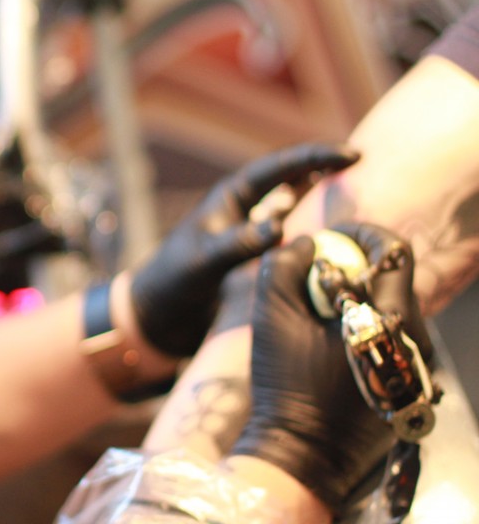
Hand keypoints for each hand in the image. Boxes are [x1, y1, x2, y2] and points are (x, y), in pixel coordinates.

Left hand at [130, 142, 358, 355]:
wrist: (158, 315)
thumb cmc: (173, 282)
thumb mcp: (206, 262)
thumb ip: (239, 244)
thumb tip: (279, 227)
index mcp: (231, 198)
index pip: (279, 168)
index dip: (316, 157)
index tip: (353, 155)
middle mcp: (244, 209)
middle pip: (291, 179)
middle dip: (324, 169)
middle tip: (361, 163)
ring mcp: (252, 231)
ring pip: (294, 205)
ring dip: (322, 197)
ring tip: (357, 193)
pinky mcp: (256, 256)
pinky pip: (293, 235)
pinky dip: (315, 231)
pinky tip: (338, 237)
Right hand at [231, 222, 428, 511]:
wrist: (303, 454)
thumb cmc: (287, 384)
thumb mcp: (271, 316)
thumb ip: (284, 266)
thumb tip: (306, 243)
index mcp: (390, 320)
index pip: (395, 252)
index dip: (361, 233)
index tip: (329, 237)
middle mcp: (417, 341)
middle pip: (394, 280)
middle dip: (354, 267)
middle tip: (315, 275)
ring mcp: (416, 366)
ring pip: (393, 309)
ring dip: (358, 299)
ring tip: (318, 313)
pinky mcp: (409, 385)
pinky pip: (392, 338)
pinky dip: (362, 327)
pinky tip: (329, 344)